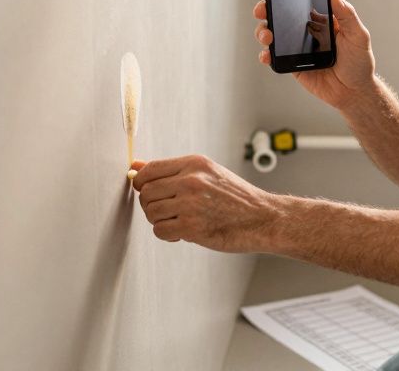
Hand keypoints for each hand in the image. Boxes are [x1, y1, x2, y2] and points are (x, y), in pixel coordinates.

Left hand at [130, 155, 278, 252]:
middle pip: (146, 192)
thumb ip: (171, 170)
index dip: (142, 182)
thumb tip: (135, 166)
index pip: (150, 170)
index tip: (148, 191)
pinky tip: (182, 232)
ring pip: (151, 212)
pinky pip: (160, 230)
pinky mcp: (191, 227)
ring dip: (159, 220)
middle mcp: (191, 180)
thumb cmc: (236, 197)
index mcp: (194, 164)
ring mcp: (190, 204)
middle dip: (150, 204)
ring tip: (177, 221)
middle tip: (166, 210)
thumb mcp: (207, 173)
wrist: (262, 218)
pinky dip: (167, 234)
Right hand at [253, 0, 377, 110]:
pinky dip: (266, 55)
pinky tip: (267, 55)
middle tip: (262, 11)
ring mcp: (298, 48)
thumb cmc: (359, 62)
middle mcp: (307, 32)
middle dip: (266, 11)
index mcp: (322, 20)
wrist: (354, 92)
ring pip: (274, 36)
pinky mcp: (292, 65)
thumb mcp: (358, 36)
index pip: (301, 4)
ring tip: (267, 36)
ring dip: (264, 32)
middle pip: (281, 17)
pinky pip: (275, 57)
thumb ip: (347, 15)